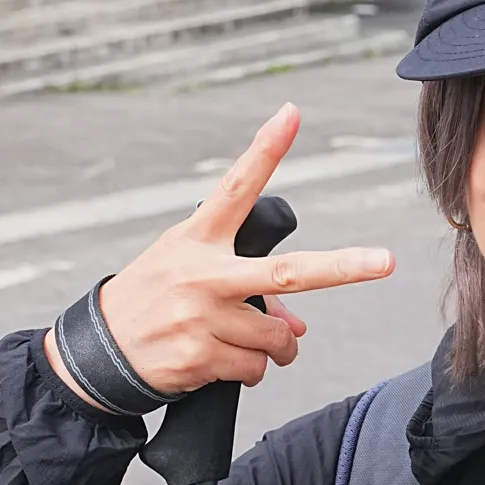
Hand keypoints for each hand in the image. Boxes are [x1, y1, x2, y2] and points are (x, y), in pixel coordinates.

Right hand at [44, 104, 393, 404]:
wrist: (100, 352)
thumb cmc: (154, 300)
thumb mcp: (190, 275)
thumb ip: (246, 287)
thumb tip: (297, 328)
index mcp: (198, 238)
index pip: (236, 187)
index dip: (265, 150)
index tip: (291, 113)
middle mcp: (203, 273)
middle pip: (286, 273)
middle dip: (343, 267)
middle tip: (385, 261)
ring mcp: (202, 316)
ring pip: (277, 336)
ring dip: (276, 347)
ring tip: (245, 343)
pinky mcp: (200, 357)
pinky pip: (255, 368)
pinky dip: (251, 371)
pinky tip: (221, 362)